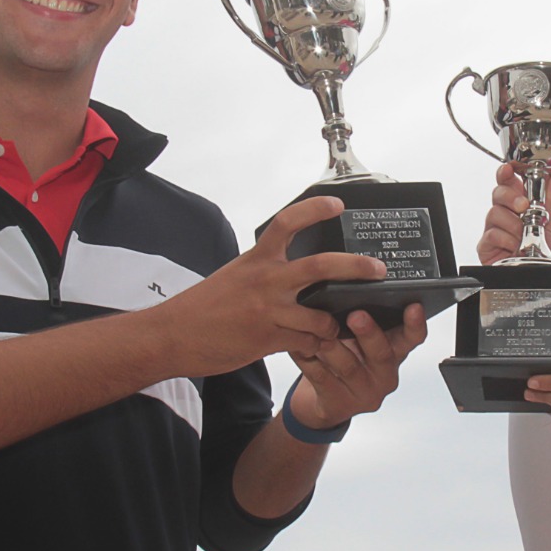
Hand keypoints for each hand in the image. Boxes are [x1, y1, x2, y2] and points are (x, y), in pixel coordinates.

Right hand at [156, 196, 387, 375]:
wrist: (172, 336)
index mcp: (257, 259)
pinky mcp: (268, 339)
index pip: (288, 222)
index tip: (337, 204)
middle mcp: (266, 280)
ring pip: (321, 315)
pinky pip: (306, 342)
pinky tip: (311, 346)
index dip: (315, 210)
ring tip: (335, 329)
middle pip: (322, 266)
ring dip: (333, 325)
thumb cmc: (203, 307)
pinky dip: (314, 345)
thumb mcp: (235, 276)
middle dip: (357, 267)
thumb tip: (289, 267)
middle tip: (378, 269)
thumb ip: (264, 270)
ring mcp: (269, 310)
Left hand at [287, 303, 428, 428]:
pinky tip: (299, 346)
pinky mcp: (340, 404)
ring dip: (333, 347)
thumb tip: (352, 281)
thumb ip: (366, 319)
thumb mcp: (361, 340)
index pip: (413, 338)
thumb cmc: (347, 359)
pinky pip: (322, 379)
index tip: (413, 306)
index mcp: (395, 352)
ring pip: (349, 367)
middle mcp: (385, 374)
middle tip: (357, 315)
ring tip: (320, 332)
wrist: (326, 401)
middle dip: (369, 333)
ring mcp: (364, 393)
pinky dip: (308, 360)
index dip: (415, 323)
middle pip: (382, 354)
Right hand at [477, 161, 550, 264]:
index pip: (507, 183)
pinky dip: (506, 239)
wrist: (544, 282)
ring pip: (494, 213)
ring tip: (524, 235)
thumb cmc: (544, 257)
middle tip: (524, 206)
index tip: (509, 169)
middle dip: (511, 197)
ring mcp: (494, 231)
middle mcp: (504, 217)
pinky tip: (514, 247)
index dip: (506, 173)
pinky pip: (491, 235)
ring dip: (513, 224)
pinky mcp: (486, 247)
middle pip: (497, 194)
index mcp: (517, 207)